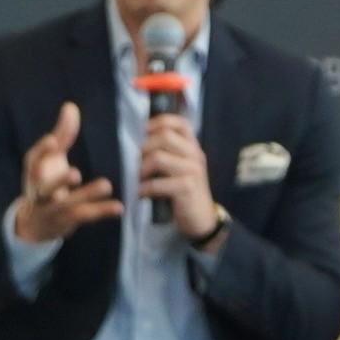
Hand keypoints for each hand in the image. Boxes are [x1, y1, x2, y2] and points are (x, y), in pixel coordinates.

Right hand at [10, 103, 120, 249]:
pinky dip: (101, 211)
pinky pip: (85, 217)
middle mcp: (40, 193)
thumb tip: (70, 106)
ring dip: (87, 196)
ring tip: (106, 185)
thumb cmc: (46, 182)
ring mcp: (53, 210)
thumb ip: (62, 134)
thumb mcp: (51, 159)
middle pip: (45, 188)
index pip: (33, 161)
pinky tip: (119, 207)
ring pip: (69, 205)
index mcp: (35, 172)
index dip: (42, 151)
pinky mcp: (68, 222)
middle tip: (75, 173)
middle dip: (59, 181)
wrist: (35, 224)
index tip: (52, 140)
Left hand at [132, 105, 221, 246]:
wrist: (202, 218)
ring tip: (138, 179)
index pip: (180, 123)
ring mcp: (192, 171)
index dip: (159, 121)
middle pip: (165, 136)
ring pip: (158, 158)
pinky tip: (141, 194)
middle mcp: (195, 155)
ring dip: (142, 168)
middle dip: (145, 147)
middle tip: (137, 162)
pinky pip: (157, 183)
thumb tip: (142, 143)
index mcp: (194, 147)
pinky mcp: (186, 188)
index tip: (144, 130)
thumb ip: (170, 154)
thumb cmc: (186, 191)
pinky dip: (145, 188)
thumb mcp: (182, 168)